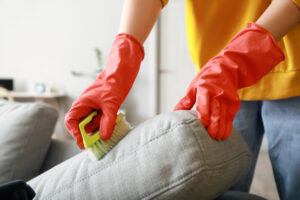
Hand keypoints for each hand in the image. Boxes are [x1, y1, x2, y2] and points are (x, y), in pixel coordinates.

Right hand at [65, 34, 143, 148]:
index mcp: (81, 104)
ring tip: (108, 124)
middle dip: (89, 133)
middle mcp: (84, 108)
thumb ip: (107, 122)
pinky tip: (111, 122)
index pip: (71, 121)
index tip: (84, 141)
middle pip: (81, 126)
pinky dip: (104, 125)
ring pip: (91, 125)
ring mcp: (92, 110)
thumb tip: (104, 137)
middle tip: (98, 140)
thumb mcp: (111, 105)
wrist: (120, 76)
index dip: (75, 133)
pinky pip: (99, 122)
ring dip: (98, 129)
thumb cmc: (112, 86)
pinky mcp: (99, 111)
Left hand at [174, 22, 283, 139]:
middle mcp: (218, 95)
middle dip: (213, 130)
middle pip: (216, 117)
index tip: (200, 129)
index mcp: (205, 90)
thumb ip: (185, 102)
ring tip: (216, 139)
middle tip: (209, 139)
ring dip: (221, 131)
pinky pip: (230, 119)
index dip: (203, 122)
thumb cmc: (206, 78)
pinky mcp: (235, 104)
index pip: (204, 109)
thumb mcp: (193, 87)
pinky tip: (223, 134)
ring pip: (224, 120)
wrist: (227, 69)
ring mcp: (228, 100)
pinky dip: (227, 128)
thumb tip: (174, 113)